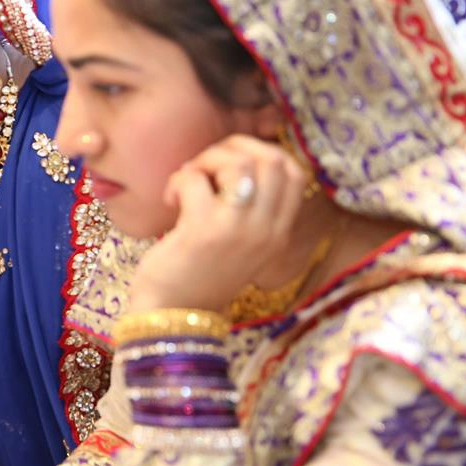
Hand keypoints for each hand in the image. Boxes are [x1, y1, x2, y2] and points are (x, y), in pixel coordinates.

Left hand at [130, 134, 308, 313]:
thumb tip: (235, 157)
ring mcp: (238, 230)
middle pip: (272, 159)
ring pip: (239, 163)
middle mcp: (267, 230)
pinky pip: (195, 179)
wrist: (174, 316)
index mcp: (279, 233)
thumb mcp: (240, 243)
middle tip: (205, 169)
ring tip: (187, 182)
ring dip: (205, 161)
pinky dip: (179, 180)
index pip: (294, 172)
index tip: (231, 164)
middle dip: (233, 149)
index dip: (262, 153)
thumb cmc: (199, 273)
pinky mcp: (204, 231)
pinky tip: (171, 201)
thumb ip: (249, 209)